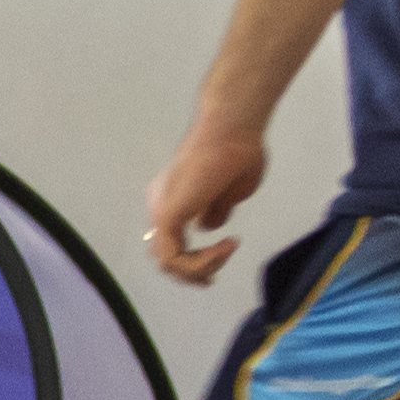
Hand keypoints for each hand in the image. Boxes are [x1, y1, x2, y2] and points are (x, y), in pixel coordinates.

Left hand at [144, 118, 266, 286]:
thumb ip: (215, 211)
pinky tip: (225, 248)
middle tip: (225, 258)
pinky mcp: (167, 214)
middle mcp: (160, 204)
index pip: (172, 244)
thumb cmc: (239, 151)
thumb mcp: (229, 192)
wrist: (234, 129)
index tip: (228, 249)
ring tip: (228, 249)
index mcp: (173, 198)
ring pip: (168, 264)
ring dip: (201, 269)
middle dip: (197, 270)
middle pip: (166, 258)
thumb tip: (206, 227)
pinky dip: (201, 264)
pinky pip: (173, 259)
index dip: (196, 259)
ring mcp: (160, 210)